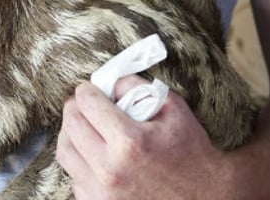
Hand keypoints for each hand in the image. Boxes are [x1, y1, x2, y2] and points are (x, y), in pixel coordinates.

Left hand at [56, 77, 227, 199]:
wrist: (204, 197)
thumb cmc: (191, 150)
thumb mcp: (173, 109)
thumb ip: (138, 87)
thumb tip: (109, 81)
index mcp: (129, 142)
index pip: (88, 103)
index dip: (86, 90)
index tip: (89, 89)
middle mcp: (110, 169)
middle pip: (71, 125)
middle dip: (75, 107)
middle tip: (83, 103)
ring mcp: (101, 193)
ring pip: (65, 151)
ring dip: (71, 132)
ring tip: (84, 126)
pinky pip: (74, 176)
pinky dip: (80, 160)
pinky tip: (95, 154)